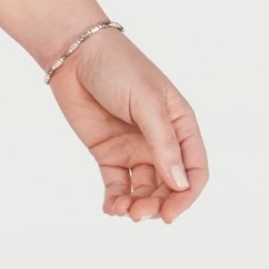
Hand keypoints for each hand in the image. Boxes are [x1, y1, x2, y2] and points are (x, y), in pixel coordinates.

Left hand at [46, 27, 208, 222]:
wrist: (74, 54)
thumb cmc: (118, 68)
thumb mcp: (146, 103)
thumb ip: (162, 143)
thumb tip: (179, 185)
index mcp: (180, 125)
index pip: (194, 170)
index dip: (187, 195)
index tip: (171, 214)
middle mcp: (160, 141)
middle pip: (169, 186)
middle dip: (159, 204)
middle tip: (140, 213)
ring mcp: (133, 147)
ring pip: (144, 189)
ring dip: (138, 205)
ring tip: (125, 212)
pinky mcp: (108, 151)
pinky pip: (117, 184)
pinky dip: (116, 200)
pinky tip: (111, 208)